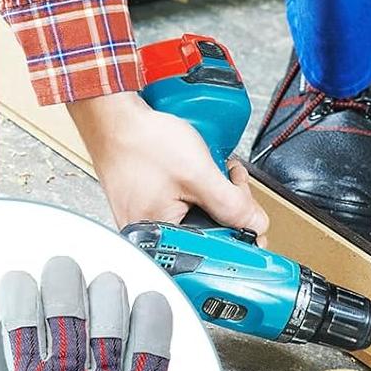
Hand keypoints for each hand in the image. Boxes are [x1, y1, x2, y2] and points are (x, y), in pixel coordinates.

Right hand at [67, 91, 268, 238]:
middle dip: (227, 209)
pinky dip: (196, 192)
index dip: (237, 232)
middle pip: (205, 236)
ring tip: (214, 172)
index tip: (249, 213)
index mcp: (158, 236)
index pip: (212, 251)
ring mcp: (146, 221)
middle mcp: (148, 235)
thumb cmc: (143, 143)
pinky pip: (181, 209)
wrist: (115, 120)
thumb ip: (231, 203)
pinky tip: (197, 175)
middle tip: (232, 181)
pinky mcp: (146, 207)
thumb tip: (255, 224)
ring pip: (196, 221)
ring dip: (214, 197)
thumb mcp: (198, 173)